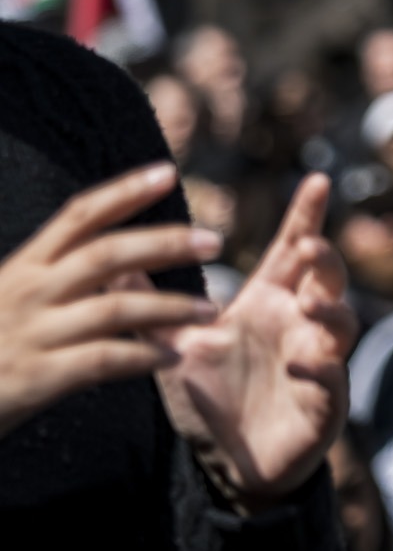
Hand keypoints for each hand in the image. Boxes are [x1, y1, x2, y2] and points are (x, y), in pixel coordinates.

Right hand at [0, 163, 220, 438]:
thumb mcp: (7, 301)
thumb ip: (53, 281)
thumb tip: (117, 266)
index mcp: (23, 268)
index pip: (78, 217)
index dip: (124, 191)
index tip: (168, 172)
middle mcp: (28, 293)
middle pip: (106, 255)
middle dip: (164, 244)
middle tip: (214, 241)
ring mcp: (31, 334)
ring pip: (116, 309)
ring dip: (171, 307)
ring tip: (210, 310)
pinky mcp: (34, 378)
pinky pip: (103, 360)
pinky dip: (144, 356)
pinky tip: (172, 358)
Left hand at [152, 173, 357, 509]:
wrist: (228, 464)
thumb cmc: (212, 398)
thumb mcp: (176, 347)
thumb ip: (151, 307)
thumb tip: (113, 262)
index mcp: (269, 303)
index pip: (291, 250)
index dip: (307, 216)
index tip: (318, 180)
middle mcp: (299, 324)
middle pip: (327, 278)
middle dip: (325, 258)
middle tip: (308, 246)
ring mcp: (317, 359)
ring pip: (341, 322)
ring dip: (331, 308)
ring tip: (309, 301)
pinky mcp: (323, 399)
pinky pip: (331, 375)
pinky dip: (319, 365)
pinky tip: (299, 362)